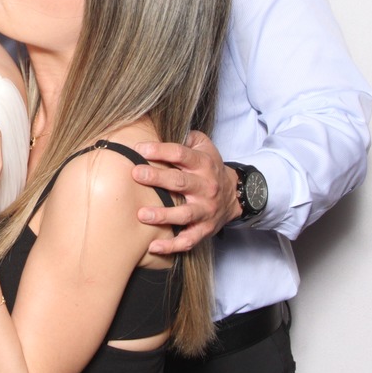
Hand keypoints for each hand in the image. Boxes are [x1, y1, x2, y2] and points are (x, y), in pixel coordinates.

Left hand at [131, 131, 240, 254]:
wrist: (235, 195)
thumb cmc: (210, 168)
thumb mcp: (205, 147)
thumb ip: (187, 137)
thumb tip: (163, 126)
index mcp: (203, 164)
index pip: (181, 154)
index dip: (161, 150)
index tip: (140, 149)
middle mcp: (205, 187)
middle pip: (180, 182)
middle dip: (157, 178)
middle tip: (136, 174)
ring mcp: (205, 210)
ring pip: (184, 214)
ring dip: (163, 215)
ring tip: (142, 214)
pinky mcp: (203, 229)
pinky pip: (188, 240)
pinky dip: (171, 246)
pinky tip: (153, 246)